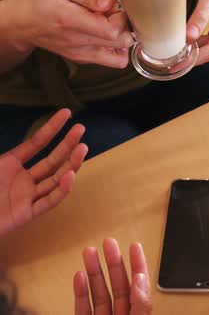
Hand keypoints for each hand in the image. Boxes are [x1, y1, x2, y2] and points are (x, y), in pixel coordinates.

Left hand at [0, 109, 86, 236]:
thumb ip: (1, 154)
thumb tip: (23, 138)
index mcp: (10, 164)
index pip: (37, 143)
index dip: (51, 128)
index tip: (66, 113)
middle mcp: (23, 179)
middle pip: (52, 160)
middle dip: (68, 144)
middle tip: (81, 128)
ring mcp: (27, 197)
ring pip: (55, 179)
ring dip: (71, 164)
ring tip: (82, 149)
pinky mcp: (27, 214)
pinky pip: (48, 202)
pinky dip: (61, 190)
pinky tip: (69, 176)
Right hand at [2, 0, 133, 67]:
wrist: (20, 22)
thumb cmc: (38, 1)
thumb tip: (111, 3)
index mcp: (70, 21)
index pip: (112, 30)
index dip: (121, 19)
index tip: (115, 8)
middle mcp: (77, 42)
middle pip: (120, 44)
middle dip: (124, 28)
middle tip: (113, 15)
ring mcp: (80, 54)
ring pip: (119, 58)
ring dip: (121, 41)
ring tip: (109, 25)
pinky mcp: (82, 59)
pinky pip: (110, 60)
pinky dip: (114, 48)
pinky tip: (103, 33)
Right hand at [74, 239, 151, 314]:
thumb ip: (141, 305)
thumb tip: (140, 280)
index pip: (140, 286)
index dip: (137, 264)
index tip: (134, 246)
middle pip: (119, 286)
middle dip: (114, 262)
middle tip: (109, 243)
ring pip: (99, 295)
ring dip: (94, 272)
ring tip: (89, 252)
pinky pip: (83, 310)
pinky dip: (80, 293)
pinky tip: (80, 276)